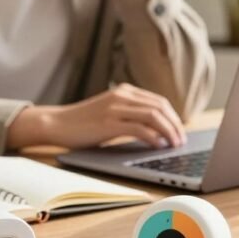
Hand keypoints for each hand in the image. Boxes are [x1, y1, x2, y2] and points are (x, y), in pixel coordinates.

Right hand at [7, 84, 186, 150]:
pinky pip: (139, 128)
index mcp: (123, 91)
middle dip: (175, 125)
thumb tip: (156, 130)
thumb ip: (129, 114)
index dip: (174, 117)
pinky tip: (158, 146)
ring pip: (153, 116)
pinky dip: (153, 137)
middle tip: (181, 141)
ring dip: (168, 131)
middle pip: (160, 107)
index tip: (180, 131)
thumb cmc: (83, 123)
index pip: (159, 101)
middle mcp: (121, 96)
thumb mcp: (109, 112)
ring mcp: (114, 108)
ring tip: (174, 145)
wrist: (57, 123)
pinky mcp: (108, 123)